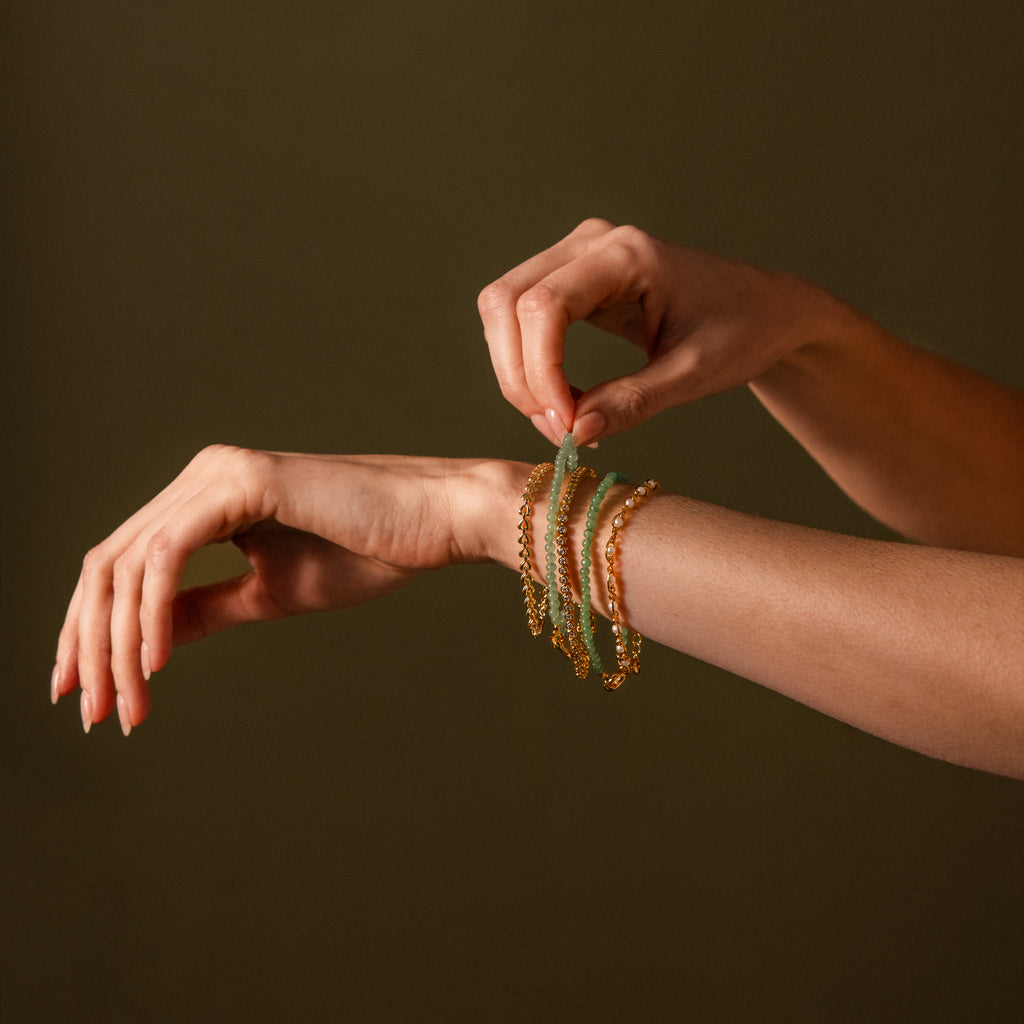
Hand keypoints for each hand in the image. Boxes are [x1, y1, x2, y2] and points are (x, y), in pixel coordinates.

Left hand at [51, 446, 500, 733]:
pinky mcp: (244, 481)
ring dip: (115, 643)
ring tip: (121, 706)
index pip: (124, 565)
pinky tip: (153, 665)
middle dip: (89, 645)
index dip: (91, 631)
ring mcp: (219, 473)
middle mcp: (202, 475)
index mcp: (206, 497)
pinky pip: (171, 553)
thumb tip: (143, 644)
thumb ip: (202, 610)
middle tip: (89, 713)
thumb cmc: (367, 552)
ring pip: (129, 562)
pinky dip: (152, 612)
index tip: (85, 694)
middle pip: (109, 564)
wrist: (434, 521)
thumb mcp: (268, 593)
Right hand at [478, 218, 827, 445]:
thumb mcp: (694, 374)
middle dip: (517, 375)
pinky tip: (564, 402)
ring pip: (503, 310)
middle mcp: (591, 243)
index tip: (565, 425)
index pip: (544, 306)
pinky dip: (528, 366)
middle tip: (558, 429)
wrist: (765, 310)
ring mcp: (576, 256)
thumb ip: (633, 402)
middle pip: (505, 302)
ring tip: (563, 421)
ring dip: (517, 373)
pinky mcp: (571, 279)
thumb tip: (574, 433)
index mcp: (626, 254)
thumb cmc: (742, 332)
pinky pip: (521, 319)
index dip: (540, 371)